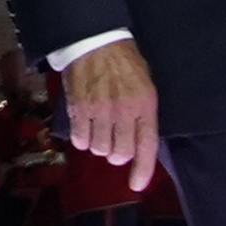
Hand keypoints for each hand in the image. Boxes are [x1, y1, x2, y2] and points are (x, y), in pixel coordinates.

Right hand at [56, 39, 161, 192]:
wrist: (94, 39)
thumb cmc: (124, 61)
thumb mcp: (145, 84)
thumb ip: (143, 113)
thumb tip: (139, 142)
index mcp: (145, 104)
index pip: (147, 145)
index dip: (143, 170)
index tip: (136, 185)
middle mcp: (124, 111)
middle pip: (119, 153)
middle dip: (116, 154)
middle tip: (114, 143)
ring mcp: (100, 111)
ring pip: (98, 149)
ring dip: (98, 145)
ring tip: (98, 130)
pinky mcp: (78, 108)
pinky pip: (80, 139)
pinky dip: (81, 139)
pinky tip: (84, 128)